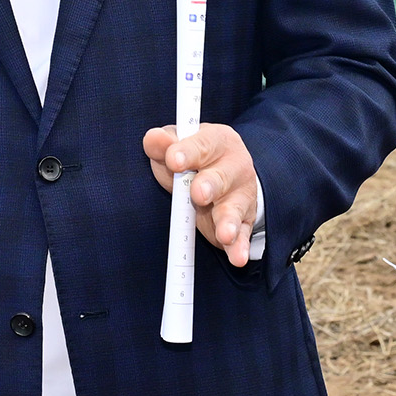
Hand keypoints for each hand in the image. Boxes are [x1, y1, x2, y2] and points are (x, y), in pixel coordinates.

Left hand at [143, 122, 260, 262]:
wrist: (225, 179)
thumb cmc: (194, 161)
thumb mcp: (177, 149)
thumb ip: (163, 145)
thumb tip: (153, 138)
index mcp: (217, 142)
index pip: (203, 144)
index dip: (188, 152)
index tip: (173, 160)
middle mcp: (235, 166)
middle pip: (222, 176)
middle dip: (210, 185)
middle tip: (197, 194)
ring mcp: (241, 195)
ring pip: (233, 208)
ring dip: (228, 221)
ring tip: (225, 234)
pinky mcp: (242, 221)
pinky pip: (241, 235)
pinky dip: (239, 247)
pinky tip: (237, 257)